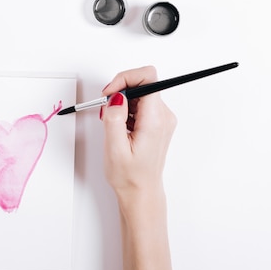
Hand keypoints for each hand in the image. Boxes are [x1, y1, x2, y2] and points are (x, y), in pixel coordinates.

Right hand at [101, 66, 176, 212]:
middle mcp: (163, 116)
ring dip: (122, 103)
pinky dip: (126, 111)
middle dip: (120, 92)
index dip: (125, 78)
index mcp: (155, 120)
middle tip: (107, 111)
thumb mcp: (115, 148)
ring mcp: (161, 119)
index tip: (110, 92)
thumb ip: (114, 118)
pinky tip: (120, 128)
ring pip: (140, 94)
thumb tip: (116, 96)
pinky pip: (140, 105)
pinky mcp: (156, 122)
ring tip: (114, 126)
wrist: (141, 192)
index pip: (148, 77)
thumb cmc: (130, 176)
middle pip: (142, 83)